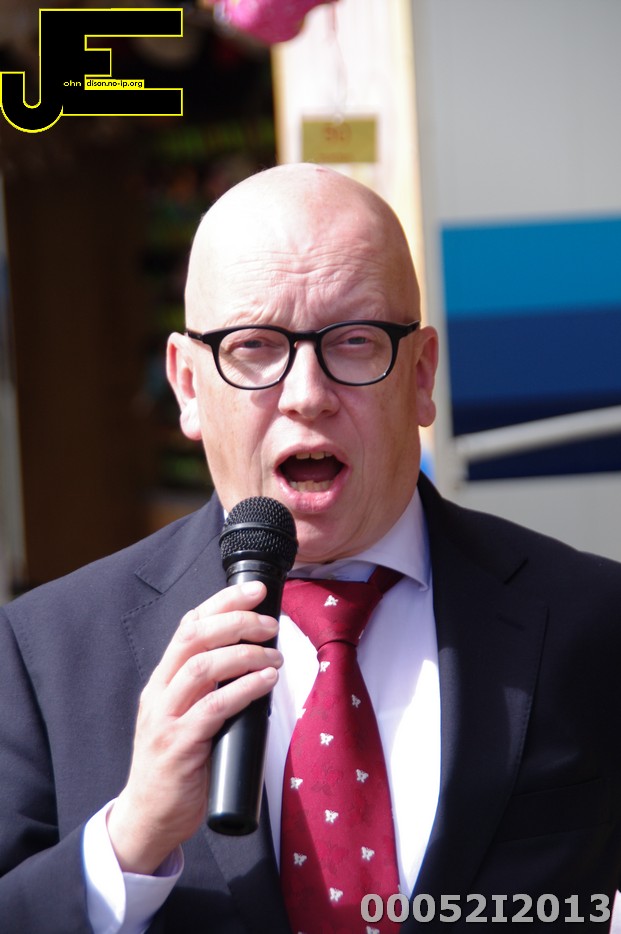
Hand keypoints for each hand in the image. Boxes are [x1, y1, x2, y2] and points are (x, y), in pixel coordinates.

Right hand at [106, 580, 280, 873]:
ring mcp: (166, 719)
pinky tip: (265, 683)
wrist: (148, 818)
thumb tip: (259, 662)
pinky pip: (213, 708)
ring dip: (245, 654)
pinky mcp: (179, 747)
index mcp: (163, 681)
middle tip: (271, 624)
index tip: (255, 591)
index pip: (188, 626)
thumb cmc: (178, 766)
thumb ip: (210, 689)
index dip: (222, 602)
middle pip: (193, 637)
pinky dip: (244, 689)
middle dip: (236, 620)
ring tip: (275, 657)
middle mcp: (160, 693)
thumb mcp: (187, 716)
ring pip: (202, 667)